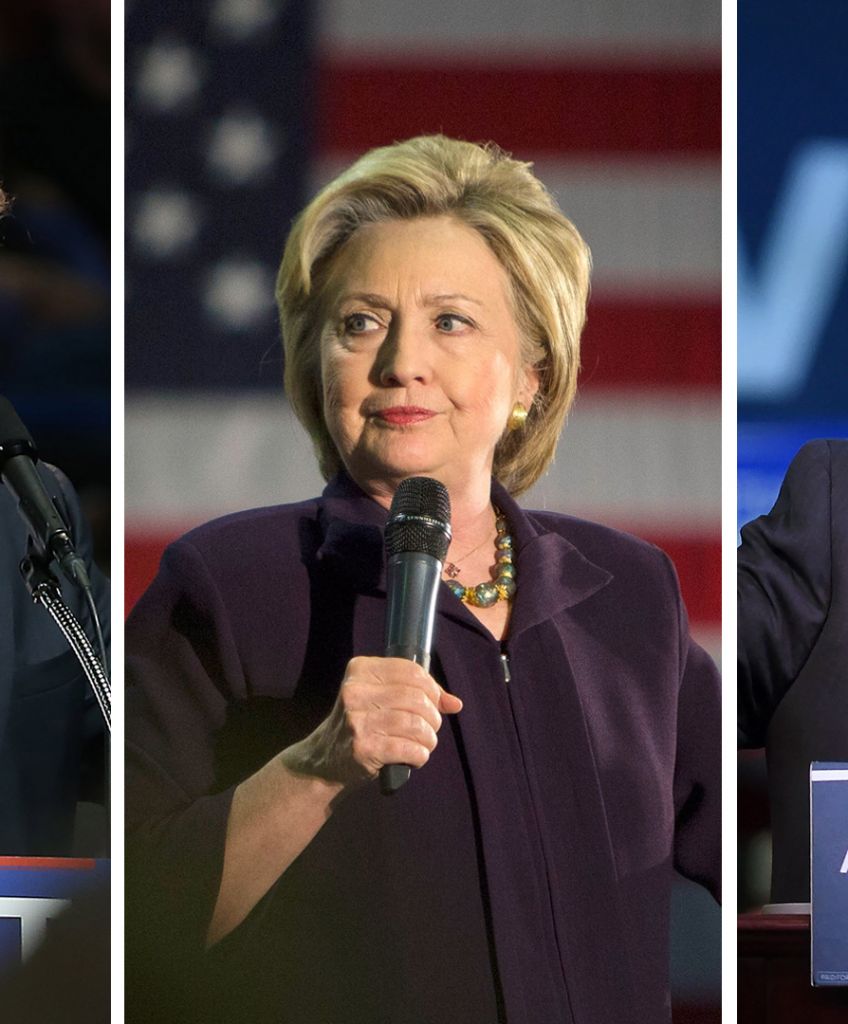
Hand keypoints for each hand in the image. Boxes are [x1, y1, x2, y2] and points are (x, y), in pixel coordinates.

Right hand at [283, 657, 462, 787]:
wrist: (323, 762)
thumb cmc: (360, 726)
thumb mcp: (378, 699)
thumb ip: (416, 694)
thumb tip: (455, 703)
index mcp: (359, 670)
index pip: (411, 671)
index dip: (432, 688)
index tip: (435, 703)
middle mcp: (355, 691)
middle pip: (417, 698)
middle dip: (433, 716)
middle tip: (430, 728)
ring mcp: (357, 720)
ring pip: (416, 724)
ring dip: (429, 738)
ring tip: (425, 743)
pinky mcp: (363, 748)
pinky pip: (409, 748)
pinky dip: (420, 755)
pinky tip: (415, 757)